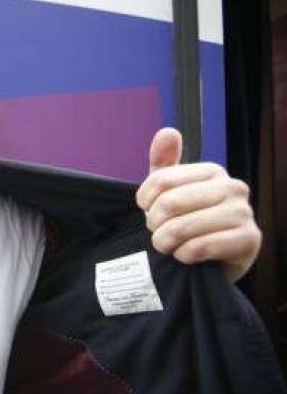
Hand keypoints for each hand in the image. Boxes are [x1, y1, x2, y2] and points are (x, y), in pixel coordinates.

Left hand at [136, 128, 260, 280]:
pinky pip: (198, 247)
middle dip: (154, 224)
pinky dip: (183, 256)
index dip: (145, 202)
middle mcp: (233, 187)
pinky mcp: (249, 240)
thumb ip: (164, 165)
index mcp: (212, 171)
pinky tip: (187, 256)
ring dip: (165, 243)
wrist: (212, 261)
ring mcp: (244, 213)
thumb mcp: (170, 193)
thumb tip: (168, 132)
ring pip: (181, 228)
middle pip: (169, 203)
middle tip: (159, 233)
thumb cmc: (188, 222)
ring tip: (170, 245)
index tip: (148, 211)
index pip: (160, 180)